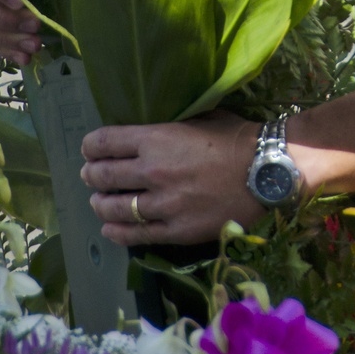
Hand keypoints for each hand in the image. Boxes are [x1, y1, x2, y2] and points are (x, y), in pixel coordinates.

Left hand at [81, 113, 264, 245]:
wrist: (265, 171)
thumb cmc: (236, 138)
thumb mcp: (198, 119)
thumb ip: (168, 128)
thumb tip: (149, 131)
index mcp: (156, 139)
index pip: (106, 142)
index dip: (91, 146)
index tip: (89, 149)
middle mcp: (153, 171)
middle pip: (104, 175)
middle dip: (92, 175)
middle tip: (91, 175)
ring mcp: (163, 204)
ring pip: (115, 208)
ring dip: (101, 204)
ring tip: (99, 202)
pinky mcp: (176, 230)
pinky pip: (136, 235)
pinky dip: (117, 232)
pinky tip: (110, 228)